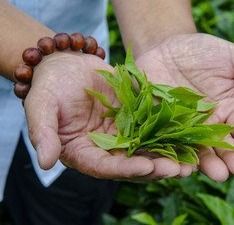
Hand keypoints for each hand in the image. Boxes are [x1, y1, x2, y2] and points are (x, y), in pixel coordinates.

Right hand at [25, 52, 189, 180]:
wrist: (66, 64)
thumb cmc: (49, 86)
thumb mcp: (41, 107)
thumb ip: (43, 134)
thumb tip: (45, 163)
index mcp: (83, 152)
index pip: (105, 167)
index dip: (126, 169)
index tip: (147, 167)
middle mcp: (106, 148)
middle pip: (132, 164)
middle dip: (156, 168)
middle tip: (180, 170)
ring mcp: (123, 134)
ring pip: (148, 149)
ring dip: (169, 156)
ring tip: (191, 161)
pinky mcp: (135, 118)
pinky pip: (155, 127)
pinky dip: (171, 134)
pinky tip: (189, 136)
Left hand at [135, 33, 233, 181]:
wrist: (166, 47)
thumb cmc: (202, 51)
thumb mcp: (231, 56)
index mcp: (229, 110)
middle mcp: (208, 125)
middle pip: (222, 146)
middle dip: (231, 159)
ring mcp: (184, 128)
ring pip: (197, 150)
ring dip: (207, 164)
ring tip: (216, 174)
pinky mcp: (161, 126)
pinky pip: (167, 143)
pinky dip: (173, 154)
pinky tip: (180, 166)